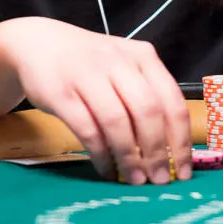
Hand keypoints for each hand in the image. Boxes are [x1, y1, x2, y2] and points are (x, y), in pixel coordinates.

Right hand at [2, 16, 191, 184]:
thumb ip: (147, 97)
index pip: (171, 101)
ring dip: (129, 157)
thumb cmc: (91, 63)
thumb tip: (172, 151)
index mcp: (142, 56)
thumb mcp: (124, 67)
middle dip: (157, 151)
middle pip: (147, 111)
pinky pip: (87, 129)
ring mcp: (87, 74)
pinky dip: (100, 154)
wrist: (39, 43)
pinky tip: (106, 169)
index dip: (181, 140)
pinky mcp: (61, 92)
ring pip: (117, 121)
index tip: (184, 170)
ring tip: (135, 180)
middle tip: (160, 180)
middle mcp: (118, 61)